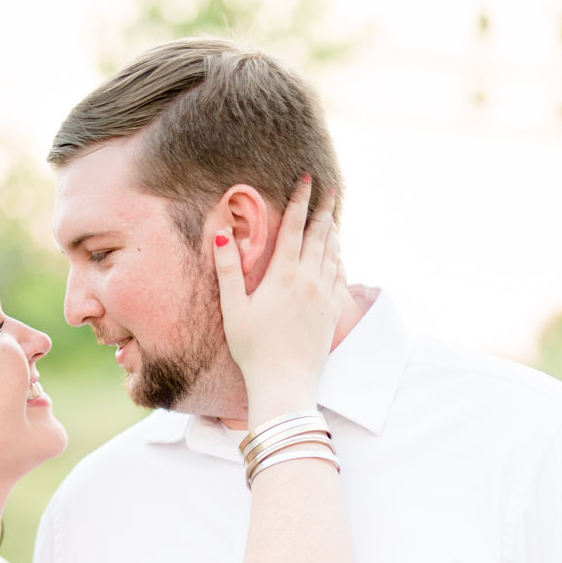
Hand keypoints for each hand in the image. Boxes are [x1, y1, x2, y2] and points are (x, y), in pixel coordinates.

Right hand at [213, 176, 340, 420]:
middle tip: (330, 190)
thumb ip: (228, 269)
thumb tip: (222, 234)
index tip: (306, 180)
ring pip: (332, 255)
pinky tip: (337, 257)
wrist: (284, 382)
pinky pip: (339, 278)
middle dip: (324, 209)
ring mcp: (323, 297)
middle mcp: (308, 281)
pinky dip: (338, 260)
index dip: (300, 201)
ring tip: (333, 217)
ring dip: (333, 232)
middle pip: (319, 236)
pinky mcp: (330, 313)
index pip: (294, 228)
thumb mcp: (234, 309)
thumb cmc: (253, 349)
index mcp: (283, 276)